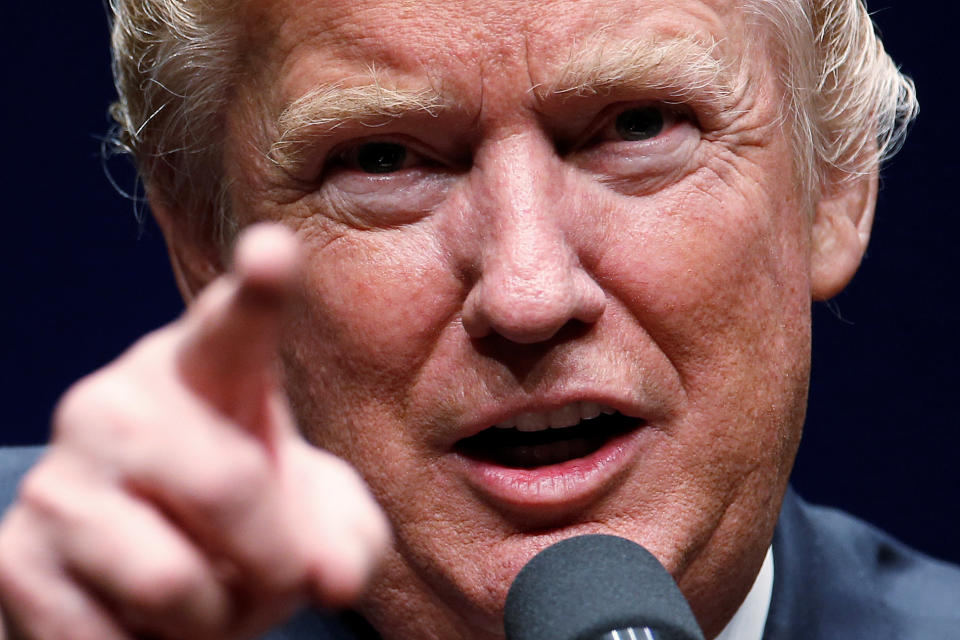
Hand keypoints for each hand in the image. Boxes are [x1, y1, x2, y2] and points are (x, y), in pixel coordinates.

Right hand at [0, 224, 389, 639]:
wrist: (153, 580)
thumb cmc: (252, 525)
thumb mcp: (323, 526)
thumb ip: (348, 541)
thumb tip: (329, 579)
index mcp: (207, 373)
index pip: (234, 325)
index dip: (258, 289)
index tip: (275, 251)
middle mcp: (121, 403)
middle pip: (229, 486)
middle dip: (278, 562)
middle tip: (278, 577)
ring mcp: (58, 476)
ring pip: (173, 582)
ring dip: (216, 620)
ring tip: (207, 598)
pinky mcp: (10, 557)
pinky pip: (106, 639)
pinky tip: (140, 620)